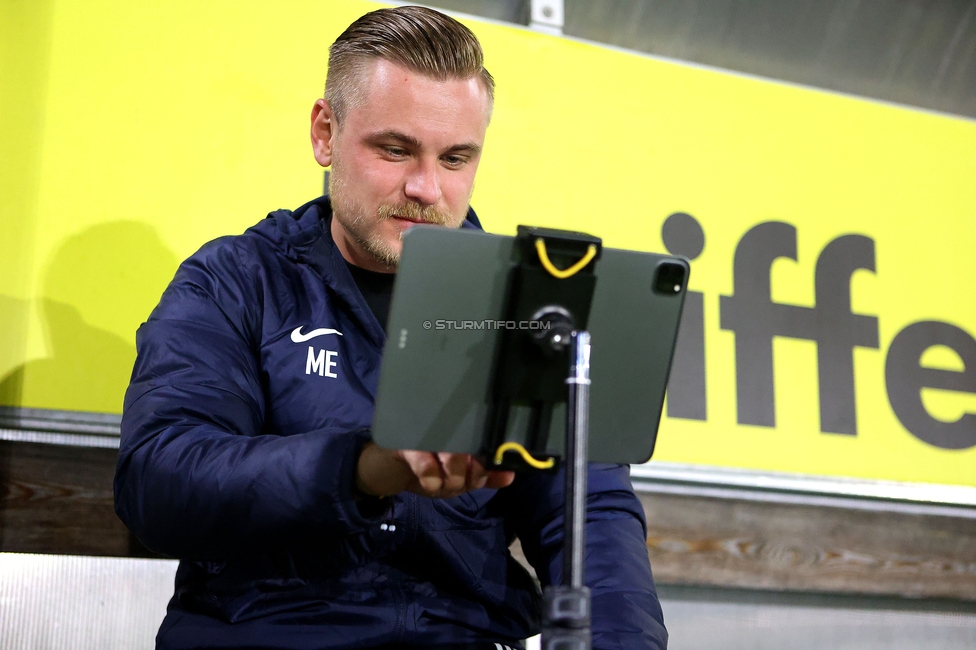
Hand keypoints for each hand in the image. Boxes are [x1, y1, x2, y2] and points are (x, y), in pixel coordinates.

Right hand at [355, 442, 514, 498]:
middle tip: (452, 484)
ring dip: (450, 481)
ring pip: (454, 457)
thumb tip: (510, 476)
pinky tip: (427, 483)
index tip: (477, 477)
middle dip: (467, 478)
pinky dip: (431, 480)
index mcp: (458, 432)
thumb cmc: (418, 468)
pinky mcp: (405, 442)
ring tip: (438, 485)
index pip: (484, 447)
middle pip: (471, 451)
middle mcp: (445, 428)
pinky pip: (427, 465)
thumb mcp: (451, 478)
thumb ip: (479, 477)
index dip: (486, 467)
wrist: (379, 468)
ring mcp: (425, 432)